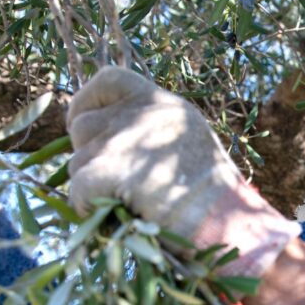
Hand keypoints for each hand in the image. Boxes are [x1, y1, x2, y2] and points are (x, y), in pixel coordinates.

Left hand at [67, 66, 299, 277]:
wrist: (228, 224)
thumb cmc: (213, 197)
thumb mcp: (187, 143)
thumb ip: (151, 131)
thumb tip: (106, 139)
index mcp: (162, 103)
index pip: (108, 80)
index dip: (87, 102)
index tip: (82, 125)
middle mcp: (141, 113)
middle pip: (82, 125)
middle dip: (87, 154)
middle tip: (112, 181)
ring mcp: (124, 140)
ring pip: (77, 162)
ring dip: (91, 188)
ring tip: (126, 204)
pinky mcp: (111, 169)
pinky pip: (78, 190)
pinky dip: (88, 209)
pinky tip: (114, 218)